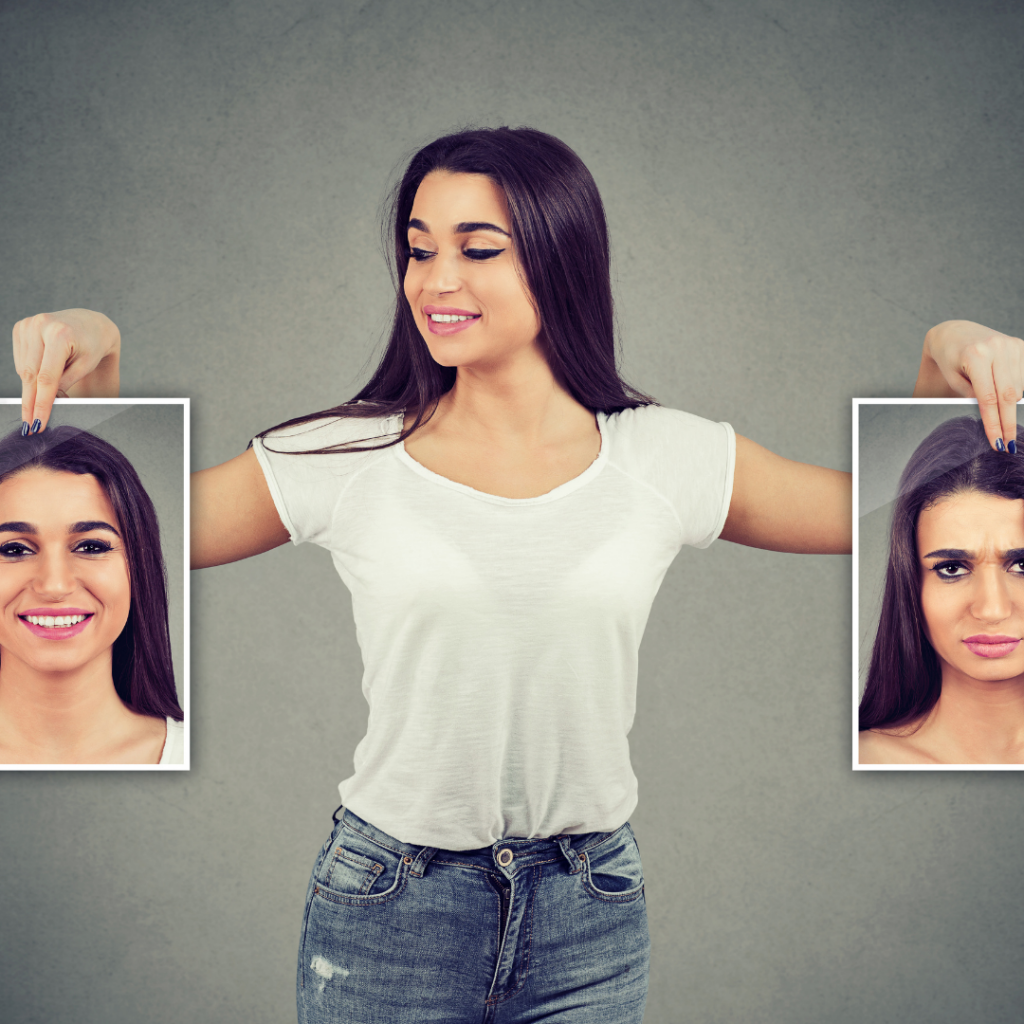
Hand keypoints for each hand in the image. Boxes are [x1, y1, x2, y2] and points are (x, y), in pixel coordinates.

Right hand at [12, 309, 120, 432]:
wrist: (90, 324)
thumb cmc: (93, 347)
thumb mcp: (86, 366)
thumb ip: (65, 384)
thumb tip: (47, 403)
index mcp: (60, 334)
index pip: (47, 377)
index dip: (41, 403)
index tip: (38, 423)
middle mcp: (40, 325)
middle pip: (31, 375)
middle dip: (30, 403)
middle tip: (29, 427)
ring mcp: (28, 325)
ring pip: (24, 370)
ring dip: (31, 388)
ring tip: (42, 397)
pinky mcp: (21, 327)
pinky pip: (21, 361)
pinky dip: (30, 373)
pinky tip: (43, 371)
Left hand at [915, 320, 1023, 451]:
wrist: (954, 333)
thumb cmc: (949, 359)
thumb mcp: (953, 379)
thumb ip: (971, 397)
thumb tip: (992, 419)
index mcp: (975, 356)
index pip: (988, 398)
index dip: (994, 423)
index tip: (997, 442)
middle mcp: (996, 348)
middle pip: (1008, 395)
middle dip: (1009, 422)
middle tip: (1009, 444)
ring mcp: (1011, 344)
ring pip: (1018, 388)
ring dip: (1011, 406)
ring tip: (1002, 417)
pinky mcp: (1020, 345)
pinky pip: (1023, 377)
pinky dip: (1017, 391)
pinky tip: (1007, 399)